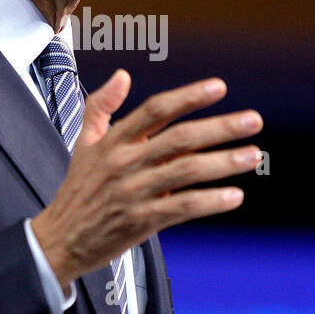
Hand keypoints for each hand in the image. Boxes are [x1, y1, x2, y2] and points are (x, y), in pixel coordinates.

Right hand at [31, 71, 262, 289]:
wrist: (61, 239)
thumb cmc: (79, 190)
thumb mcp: (84, 143)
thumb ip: (101, 106)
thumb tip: (122, 75)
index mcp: (114, 141)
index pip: (156, 110)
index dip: (189, 96)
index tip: (219, 87)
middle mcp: (125, 163)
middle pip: (180, 138)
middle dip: (220, 128)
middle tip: (253, 120)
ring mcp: (134, 192)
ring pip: (187, 171)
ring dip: (224, 162)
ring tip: (252, 155)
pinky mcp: (142, 221)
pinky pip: (183, 207)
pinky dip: (210, 201)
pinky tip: (234, 195)